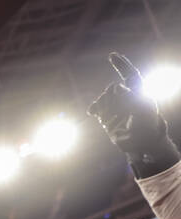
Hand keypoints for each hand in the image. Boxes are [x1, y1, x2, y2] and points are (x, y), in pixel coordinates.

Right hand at [88, 53, 178, 175]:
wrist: (141, 143)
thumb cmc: (147, 126)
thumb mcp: (143, 110)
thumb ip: (131, 97)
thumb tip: (118, 85)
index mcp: (139, 92)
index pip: (130, 75)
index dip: (121, 65)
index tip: (112, 55)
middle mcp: (126, 96)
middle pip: (112, 89)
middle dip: (112, 97)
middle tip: (119, 111)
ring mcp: (116, 106)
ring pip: (104, 98)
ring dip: (104, 105)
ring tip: (110, 117)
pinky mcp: (107, 115)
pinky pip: (97, 107)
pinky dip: (94, 108)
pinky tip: (91, 113)